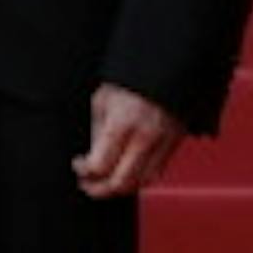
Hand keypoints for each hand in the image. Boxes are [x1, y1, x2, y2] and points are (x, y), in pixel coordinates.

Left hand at [72, 83, 184, 198]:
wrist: (167, 63)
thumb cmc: (131, 77)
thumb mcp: (103, 99)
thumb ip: (97, 132)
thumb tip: (92, 158)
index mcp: (122, 122)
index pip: (99, 166)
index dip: (83, 171)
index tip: (78, 164)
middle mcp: (145, 136)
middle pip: (119, 183)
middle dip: (98, 189)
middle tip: (87, 183)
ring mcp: (163, 141)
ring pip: (140, 183)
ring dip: (119, 189)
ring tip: (105, 182)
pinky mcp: (175, 142)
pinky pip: (156, 173)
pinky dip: (139, 180)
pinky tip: (127, 174)